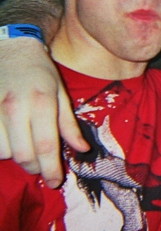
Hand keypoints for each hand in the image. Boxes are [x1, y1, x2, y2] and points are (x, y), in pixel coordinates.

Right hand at [0, 38, 86, 187]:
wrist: (10, 49)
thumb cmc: (40, 72)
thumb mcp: (60, 94)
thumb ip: (69, 124)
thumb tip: (82, 149)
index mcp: (42, 102)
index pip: (46, 146)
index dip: (51, 169)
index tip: (56, 181)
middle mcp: (15, 107)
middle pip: (23, 154)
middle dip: (35, 167)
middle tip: (42, 168)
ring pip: (3, 152)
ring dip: (16, 156)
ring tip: (25, 147)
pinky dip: (0, 147)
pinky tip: (10, 141)